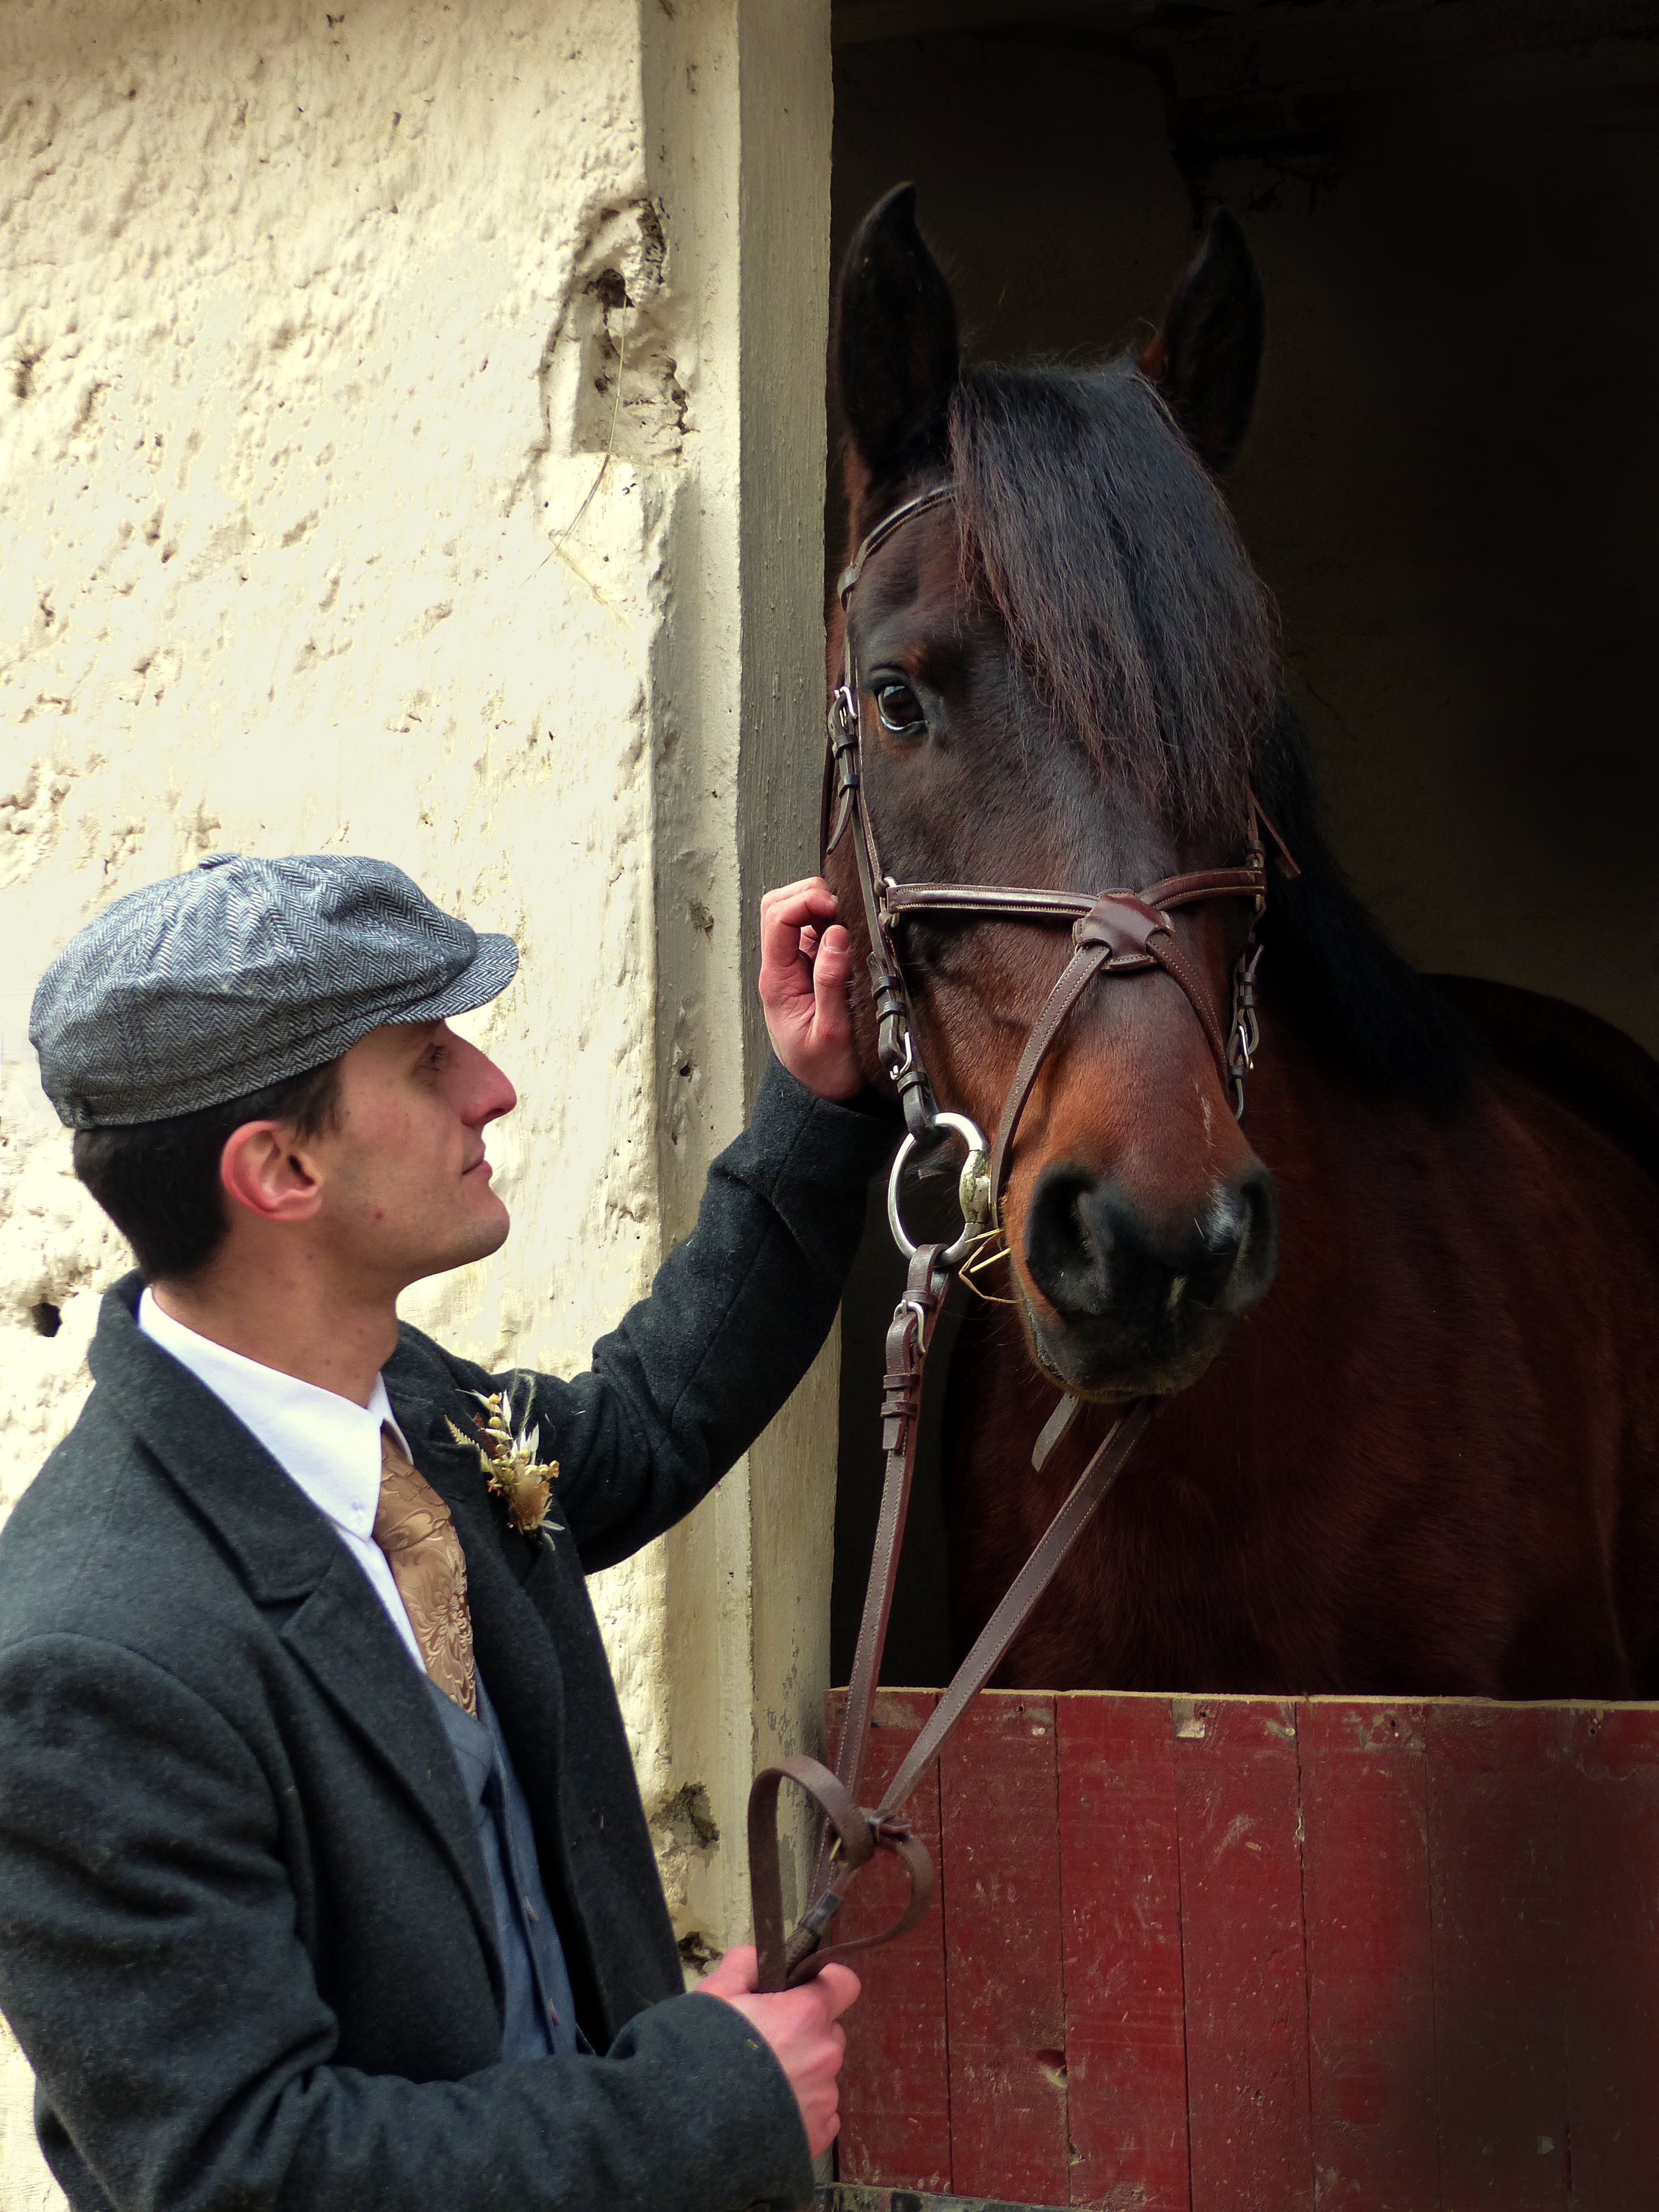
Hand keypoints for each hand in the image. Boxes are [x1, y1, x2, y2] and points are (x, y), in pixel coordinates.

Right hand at [693, 1943, 860, 2157]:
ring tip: (763, 2087)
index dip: (826, 1984)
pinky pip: (822, 2114)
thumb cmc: (706, 2051)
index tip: (805, 1991)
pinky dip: (802, 2111)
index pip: (845, 1984)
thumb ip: (746, 1963)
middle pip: (829, 2033)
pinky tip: (771, 2113)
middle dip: (807, 2033)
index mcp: (807, 2015)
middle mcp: (825, 2054)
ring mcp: (824, 2098)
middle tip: (770, 2044)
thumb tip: (762, 1958)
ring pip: (823, 2075)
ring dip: (802, 2074)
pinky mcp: (819, 2135)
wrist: (694, 2125)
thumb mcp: (716, 1992)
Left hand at [758, 879, 860, 1101]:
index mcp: (777, 981)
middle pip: (778, 905)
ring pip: (792, 912)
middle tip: (842, 911)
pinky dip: (828, 921)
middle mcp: (780, 968)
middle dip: (809, 895)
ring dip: (818, 906)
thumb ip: (830, 982)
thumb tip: (836, 936)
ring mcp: (793, 966)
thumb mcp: (831, 1031)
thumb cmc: (824, 1070)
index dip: (806, 902)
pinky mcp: (809, 969)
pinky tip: (846, 933)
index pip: (777, 919)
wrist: (822, 1094)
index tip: (836, 911)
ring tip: (846, 922)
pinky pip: (811, 930)